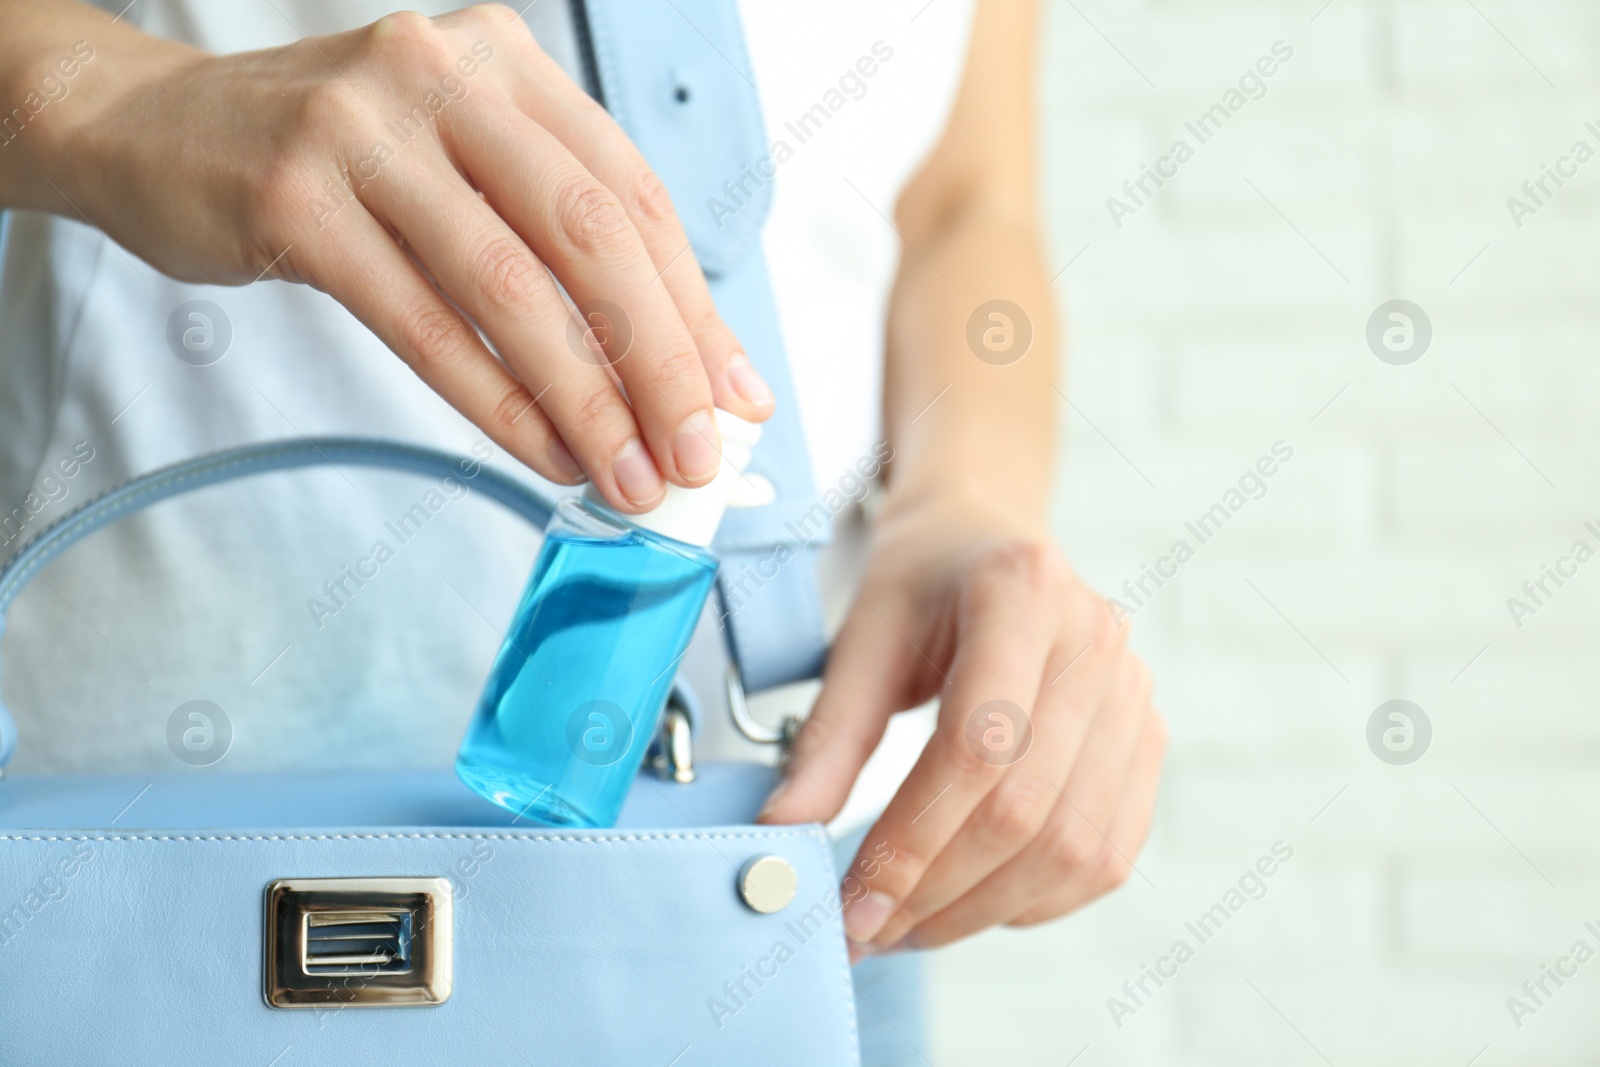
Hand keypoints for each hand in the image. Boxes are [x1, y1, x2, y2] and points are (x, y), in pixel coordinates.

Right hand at [41, 4, 772, 509]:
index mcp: (505, 62)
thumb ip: (558, 247)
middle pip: (591, 235)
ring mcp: (363, 130)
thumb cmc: (334, 161)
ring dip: (586, 400)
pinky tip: (544, 452)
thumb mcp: (459, 165)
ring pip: (511, 286)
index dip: (695, 306)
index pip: (632, 194)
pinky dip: (496, 401)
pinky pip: (423, 323)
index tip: (734, 397)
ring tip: (627, 476)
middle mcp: (443, 75)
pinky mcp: (295, 199)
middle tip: (694, 453)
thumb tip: (673, 371)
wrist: (150, 129)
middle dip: (660, 361)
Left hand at [758, 486, 1165, 955]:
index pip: (977, 745)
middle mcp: (1096, 642)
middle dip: (938, 891)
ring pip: (1072, 847)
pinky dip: (1038, 900)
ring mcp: (1133, 694)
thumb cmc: (924, 582)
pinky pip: (1107, 853)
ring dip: (983, 910)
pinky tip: (974, 903)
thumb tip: (783, 835)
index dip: (913, 840)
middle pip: (1026, 809)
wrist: (989, 538)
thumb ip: (827, 737)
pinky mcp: (1146, 740)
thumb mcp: (862, 636)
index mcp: (1022, 593)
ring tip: (910, 926)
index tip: (853, 904)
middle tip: (869, 930)